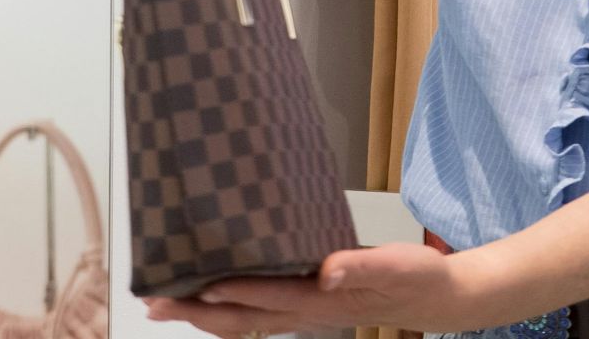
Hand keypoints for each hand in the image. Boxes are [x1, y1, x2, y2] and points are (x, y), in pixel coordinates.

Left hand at [145, 242, 495, 336]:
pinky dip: (226, 306)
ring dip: (202, 314)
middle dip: (195, 311)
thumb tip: (328, 270)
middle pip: (240, 318)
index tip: (194, 284)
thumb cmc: (416, 276)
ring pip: (242, 321)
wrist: (435, 296)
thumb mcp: (397, 266)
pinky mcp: (307, 304)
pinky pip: (256, 312)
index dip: (230, 292)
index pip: (266, 298)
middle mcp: (306, 311)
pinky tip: (211, 291)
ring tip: (165, 302)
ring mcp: (304, 313)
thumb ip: (362, 267)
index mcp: (323, 300)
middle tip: (153, 301)